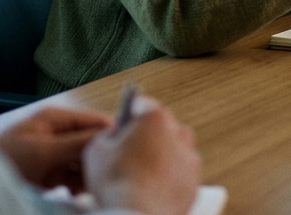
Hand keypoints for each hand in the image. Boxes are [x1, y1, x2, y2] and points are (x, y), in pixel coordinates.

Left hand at [0, 106, 112, 190]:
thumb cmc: (2, 157)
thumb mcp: (42, 150)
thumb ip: (75, 143)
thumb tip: (107, 137)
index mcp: (57, 118)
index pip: (95, 121)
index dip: (113, 133)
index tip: (130, 148)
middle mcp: (60, 134)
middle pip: (93, 144)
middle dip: (103, 159)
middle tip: (113, 175)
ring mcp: (56, 155)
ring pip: (86, 164)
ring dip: (93, 176)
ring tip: (99, 187)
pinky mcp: (52, 176)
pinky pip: (75, 180)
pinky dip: (81, 188)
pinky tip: (84, 196)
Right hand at [84, 101, 201, 214]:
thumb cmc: (115, 181)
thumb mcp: (96, 149)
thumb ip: (107, 135)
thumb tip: (114, 136)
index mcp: (155, 117)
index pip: (141, 105)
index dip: (129, 115)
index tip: (123, 125)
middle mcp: (178, 132)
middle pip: (162, 125)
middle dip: (148, 135)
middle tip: (131, 151)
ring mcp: (189, 158)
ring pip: (176, 148)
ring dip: (163, 154)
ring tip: (144, 171)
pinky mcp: (195, 182)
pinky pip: (181, 173)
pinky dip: (171, 177)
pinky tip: (155, 187)